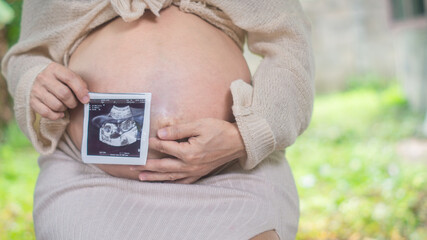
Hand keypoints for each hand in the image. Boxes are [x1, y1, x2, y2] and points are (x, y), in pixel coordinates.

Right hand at [30, 62, 89, 119]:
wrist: (38, 80)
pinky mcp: (32, 101)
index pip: (70, 78)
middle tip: (74, 103)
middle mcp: (43, 78)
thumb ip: (79, 83)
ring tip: (65, 105)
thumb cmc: (59, 80)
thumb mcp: (68, 76)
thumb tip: (86, 97)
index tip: (86, 99)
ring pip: (56, 105)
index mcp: (54, 69)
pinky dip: (56, 116)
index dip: (80, 90)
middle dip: (73, 102)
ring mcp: (36, 90)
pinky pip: (46, 113)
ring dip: (64, 108)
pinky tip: (60, 113)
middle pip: (64, 94)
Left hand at [131, 118, 246, 183]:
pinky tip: (164, 183)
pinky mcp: (200, 174)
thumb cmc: (219, 131)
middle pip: (163, 166)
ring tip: (141, 177)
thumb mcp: (199, 125)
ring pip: (170, 177)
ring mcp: (195, 172)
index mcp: (188, 153)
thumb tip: (160, 133)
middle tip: (132, 166)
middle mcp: (190, 165)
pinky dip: (171, 183)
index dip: (153, 143)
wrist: (238, 142)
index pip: (165, 148)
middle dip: (146, 166)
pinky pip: (183, 182)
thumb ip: (178, 130)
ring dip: (155, 177)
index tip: (143, 141)